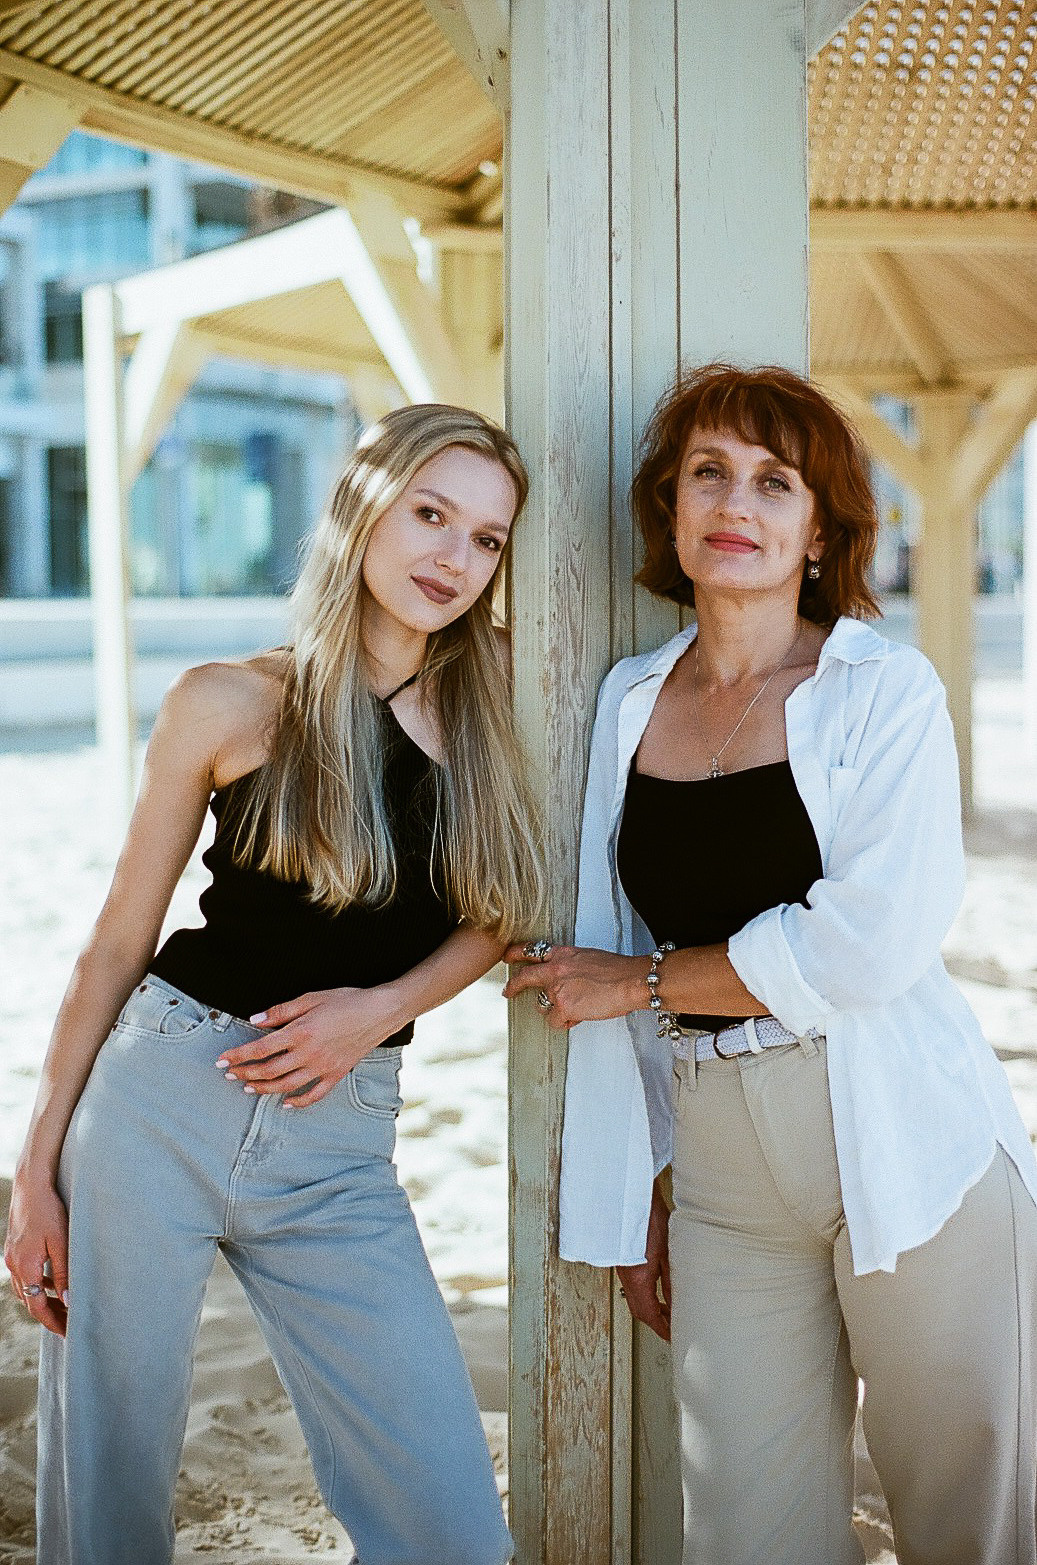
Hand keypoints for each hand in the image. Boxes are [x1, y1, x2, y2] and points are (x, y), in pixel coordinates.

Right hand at [4, 1168, 69, 1336]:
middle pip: (30, 1301)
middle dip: (49, 1315)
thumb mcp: (61, 1242)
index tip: (68, 1332)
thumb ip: (63, 1273)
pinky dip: (38, 1284)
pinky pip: (25, 1275)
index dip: (53, 1322)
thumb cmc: (49, 1211)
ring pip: (26, 1290)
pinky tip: (51, 1283)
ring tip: (62, 1308)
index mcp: (25, 1267)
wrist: (31, 1186)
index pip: (38, 1307)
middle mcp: (14, 1266)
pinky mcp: (14, 1249)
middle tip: (68, 1324)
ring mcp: (12, 1257)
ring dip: (42, 1300)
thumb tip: (68, 1300)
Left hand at [215, 987, 399, 1106]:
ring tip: (248, 1089)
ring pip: (286, 1085)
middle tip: (229, 1074)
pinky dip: (298, 1102)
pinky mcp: (336, 1074)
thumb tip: (255, 1020)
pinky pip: (314, 1095)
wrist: (380, 1011)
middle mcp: (308, 1054)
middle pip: (269, 1070)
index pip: (260, 1049)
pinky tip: (286, 1103)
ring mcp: (323, 1067)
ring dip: (264, 1089)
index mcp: (300, 1032)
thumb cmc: (346, 1000)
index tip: (222, 1060)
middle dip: (245, 1074)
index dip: (238, 1056)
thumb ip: (281, 1011)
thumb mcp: (311, 998)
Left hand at [502, 943, 647, 1028]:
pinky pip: (554, 1021)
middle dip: (513, 985)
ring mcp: (557, 988)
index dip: (516, 953)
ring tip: (574, 1008)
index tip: (506, 956)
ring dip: (553, 1010)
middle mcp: (555, 969)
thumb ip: (571, 966)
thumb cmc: (618, 971)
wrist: (632, 980)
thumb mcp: (588, 957)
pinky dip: (566, 1023)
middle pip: (524, 977)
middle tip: (507, 991)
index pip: (532, 949)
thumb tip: (564, 981)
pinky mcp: (563, 1006)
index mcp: (563, 954)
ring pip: (542, 1004)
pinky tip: (580, 1017)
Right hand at [616, 1177, 670, 1340]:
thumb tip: (679, 1303)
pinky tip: (657, 1290)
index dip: (662, 1329)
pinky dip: (646, 1294)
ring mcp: (623, 1267)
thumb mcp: (668, 1252)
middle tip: (673, 1327)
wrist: (629, 1194)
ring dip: (651, 1308)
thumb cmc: (649, 1217)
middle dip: (656, 1322)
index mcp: (638, 1277)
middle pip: (640, 1309)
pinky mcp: (624, 1257)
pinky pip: (633, 1285)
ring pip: (635, 1298)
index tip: (674, 1337)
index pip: (649, 1314)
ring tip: (669, 1311)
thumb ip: (673, 1281)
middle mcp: (627, 1275)